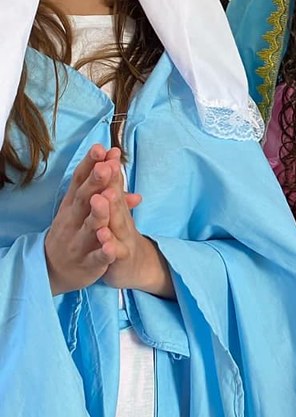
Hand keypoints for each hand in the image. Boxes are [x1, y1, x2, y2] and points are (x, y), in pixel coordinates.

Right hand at [44, 144, 118, 293]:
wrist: (55, 268)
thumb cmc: (74, 230)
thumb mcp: (85, 208)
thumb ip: (104, 188)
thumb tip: (118, 166)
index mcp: (73, 204)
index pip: (80, 180)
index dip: (90, 164)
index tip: (100, 148)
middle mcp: (72, 219)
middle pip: (84, 198)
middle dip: (95, 182)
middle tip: (105, 166)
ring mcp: (78, 240)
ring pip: (89, 226)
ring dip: (98, 212)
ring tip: (106, 198)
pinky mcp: (87, 262)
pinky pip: (96, 256)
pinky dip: (103, 251)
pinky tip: (110, 245)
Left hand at [97, 153, 172, 297]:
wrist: (138, 268)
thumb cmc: (121, 236)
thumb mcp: (118, 211)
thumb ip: (115, 187)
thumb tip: (112, 162)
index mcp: (116, 208)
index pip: (111, 184)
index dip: (108, 167)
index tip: (104, 149)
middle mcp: (121, 219)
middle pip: (114, 199)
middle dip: (110, 182)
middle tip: (106, 165)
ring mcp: (123, 238)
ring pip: (116, 224)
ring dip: (109, 211)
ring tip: (101, 198)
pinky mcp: (121, 259)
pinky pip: (115, 253)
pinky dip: (110, 247)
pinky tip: (105, 240)